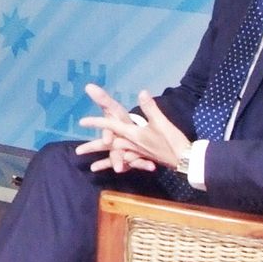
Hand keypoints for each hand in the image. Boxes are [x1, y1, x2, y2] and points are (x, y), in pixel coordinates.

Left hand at [75, 84, 189, 174]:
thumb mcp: (160, 122)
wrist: (185, 159)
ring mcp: (138, 153)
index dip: (97, 123)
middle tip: (77, 152)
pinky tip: (120, 169)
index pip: (111, 127)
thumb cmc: (171, 140)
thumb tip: (142, 92)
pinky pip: (130, 163)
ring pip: (118, 157)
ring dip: (105, 162)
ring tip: (92, 168)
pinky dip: (124, 166)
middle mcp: (131, 145)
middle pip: (109, 146)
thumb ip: (150, 107)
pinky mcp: (145, 158)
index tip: (82, 122)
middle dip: (93, 148)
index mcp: (132, 135)